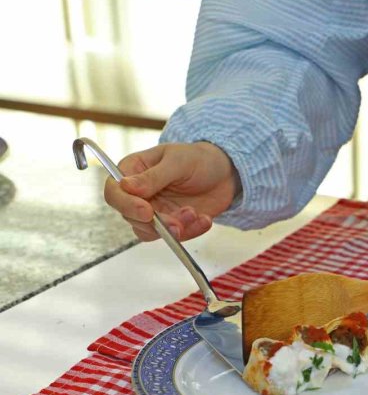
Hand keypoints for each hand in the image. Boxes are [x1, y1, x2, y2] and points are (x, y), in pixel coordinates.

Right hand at [103, 142, 238, 241]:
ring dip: (174, 229)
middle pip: (130, 217)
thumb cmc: (198, 158)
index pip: (114, 193)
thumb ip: (153, 176)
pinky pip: (173, 236)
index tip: (147, 211)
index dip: (126, 205)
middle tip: (177, 223)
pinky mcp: (171, 223)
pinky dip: (190, 231)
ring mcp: (154, 211)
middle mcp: (138, 194)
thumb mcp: (177, 161)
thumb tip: (125, 186)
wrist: (225, 173)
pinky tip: (205, 219)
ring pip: (150, 232)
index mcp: (132, 171)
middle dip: (156, 223)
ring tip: (195, 214)